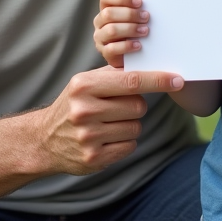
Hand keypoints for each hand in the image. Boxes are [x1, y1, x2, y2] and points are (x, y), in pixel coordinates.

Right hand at [36, 66, 183, 174]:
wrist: (44, 140)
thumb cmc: (74, 105)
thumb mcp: (85, 83)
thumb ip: (114, 74)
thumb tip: (151, 64)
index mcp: (84, 86)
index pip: (131, 81)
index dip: (158, 80)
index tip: (178, 80)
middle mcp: (84, 110)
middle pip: (138, 106)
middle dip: (134, 106)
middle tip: (115, 107)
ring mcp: (88, 136)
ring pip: (136, 127)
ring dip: (128, 125)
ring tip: (107, 124)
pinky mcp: (94, 158)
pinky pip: (130, 145)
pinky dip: (123, 142)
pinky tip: (106, 139)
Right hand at [93, 0, 149, 67]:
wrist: (132, 55)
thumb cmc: (134, 31)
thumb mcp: (133, 18)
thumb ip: (135, 9)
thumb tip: (147, 4)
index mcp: (105, 8)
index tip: (139, 2)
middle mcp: (99, 22)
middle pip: (109, 13)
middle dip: (129, 14)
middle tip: (146, 17)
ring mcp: (100, 37)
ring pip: (111, 30)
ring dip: (130, 29)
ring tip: (145, 30)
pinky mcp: (104, 52)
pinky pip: (113, 48)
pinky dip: (127, 46)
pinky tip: (138, 45)